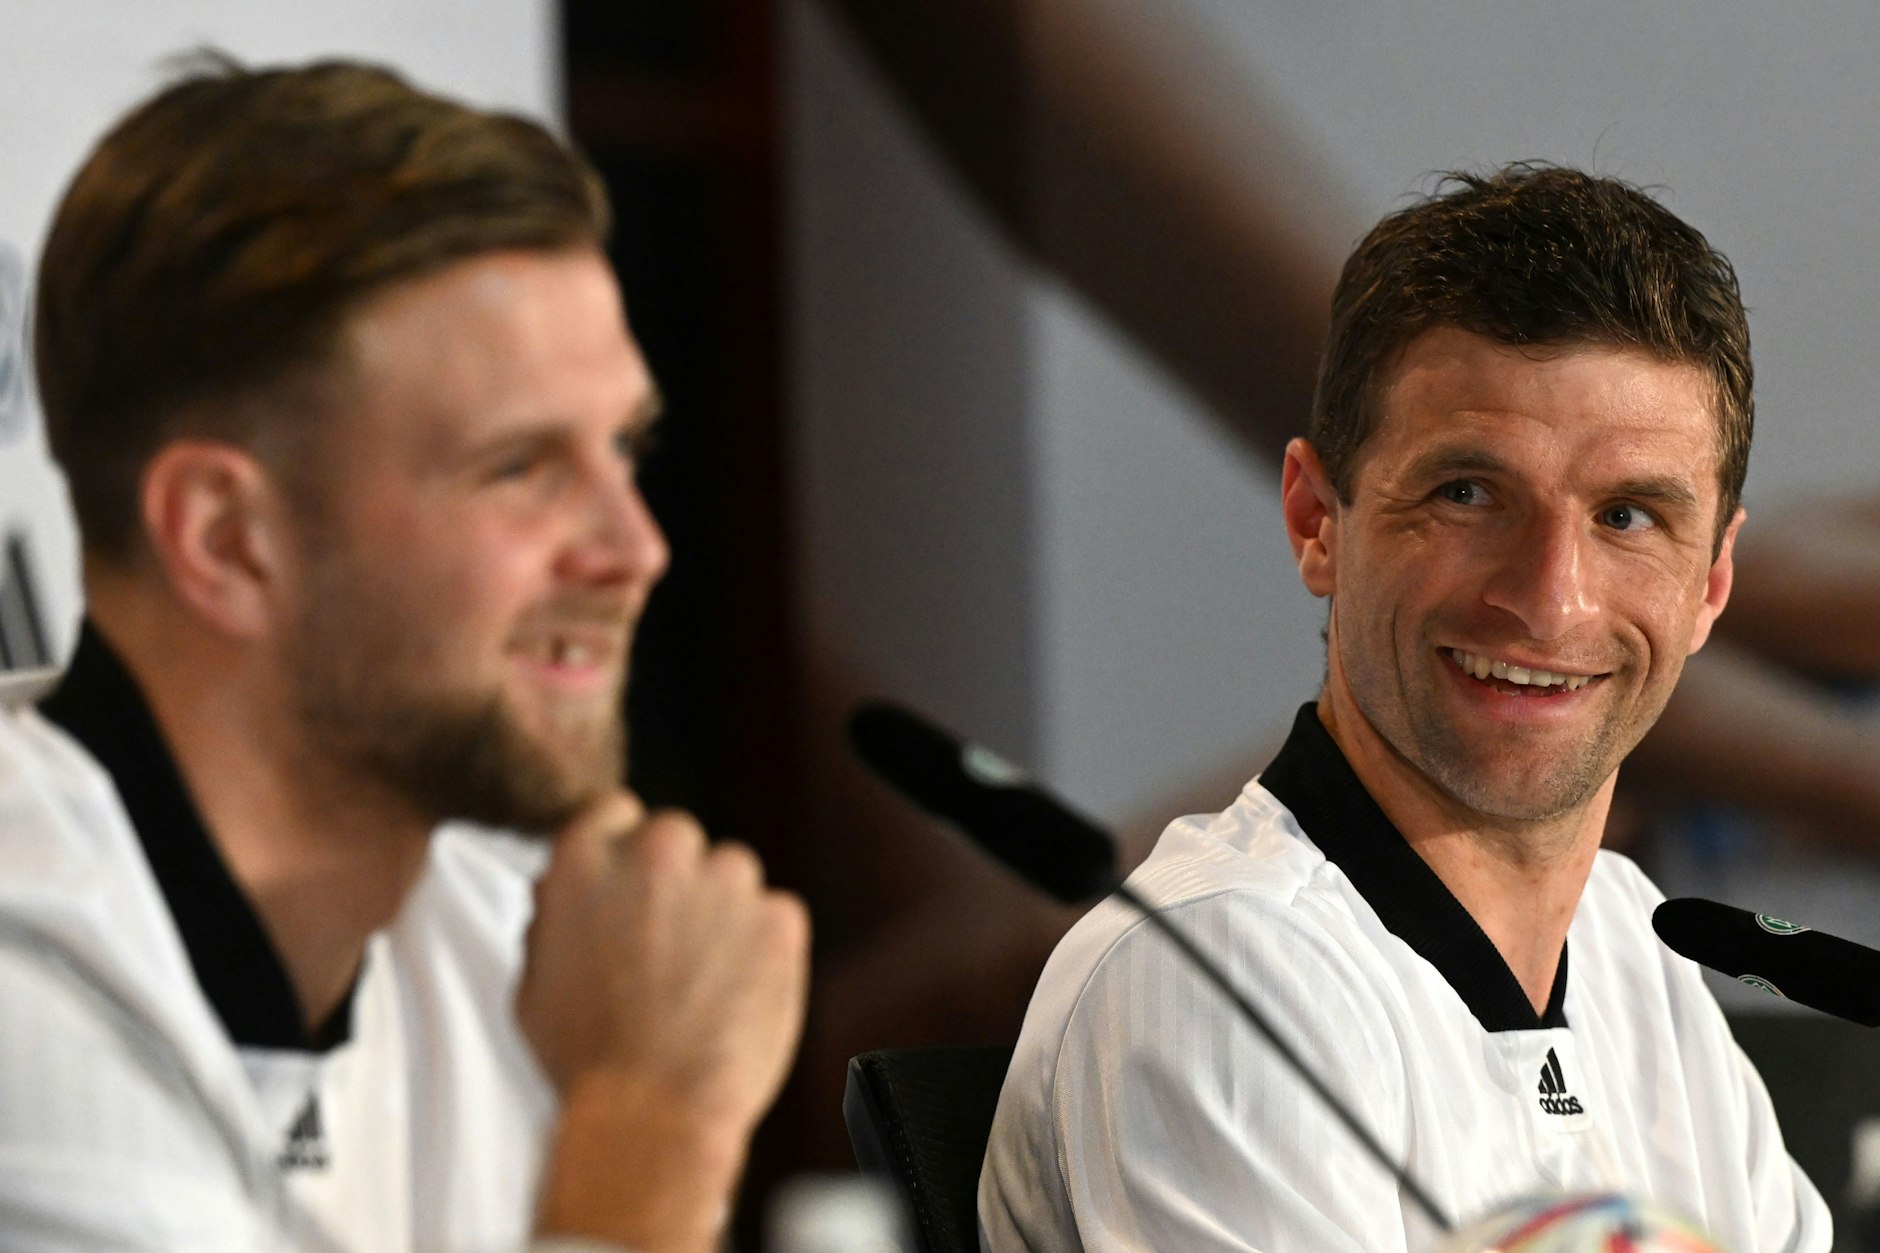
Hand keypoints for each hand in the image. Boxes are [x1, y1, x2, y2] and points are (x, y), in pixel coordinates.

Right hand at [519, 791, 809, 1252]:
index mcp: (586, 855)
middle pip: (675, 840)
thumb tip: (573, 894)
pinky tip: (739, 995)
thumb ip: (556, 917)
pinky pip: (774, 916)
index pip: (615, 813)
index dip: (623, 850)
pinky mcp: (779, 916)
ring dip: (720, 910)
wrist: (653, 1112)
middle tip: (668, 945)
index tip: (630, 887)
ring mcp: (726, 878)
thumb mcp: (533, 977)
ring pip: (730, 874)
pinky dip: (764, 946)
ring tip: (704, 982)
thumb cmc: (582, 1059)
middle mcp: (657, 850)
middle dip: (673, 881)